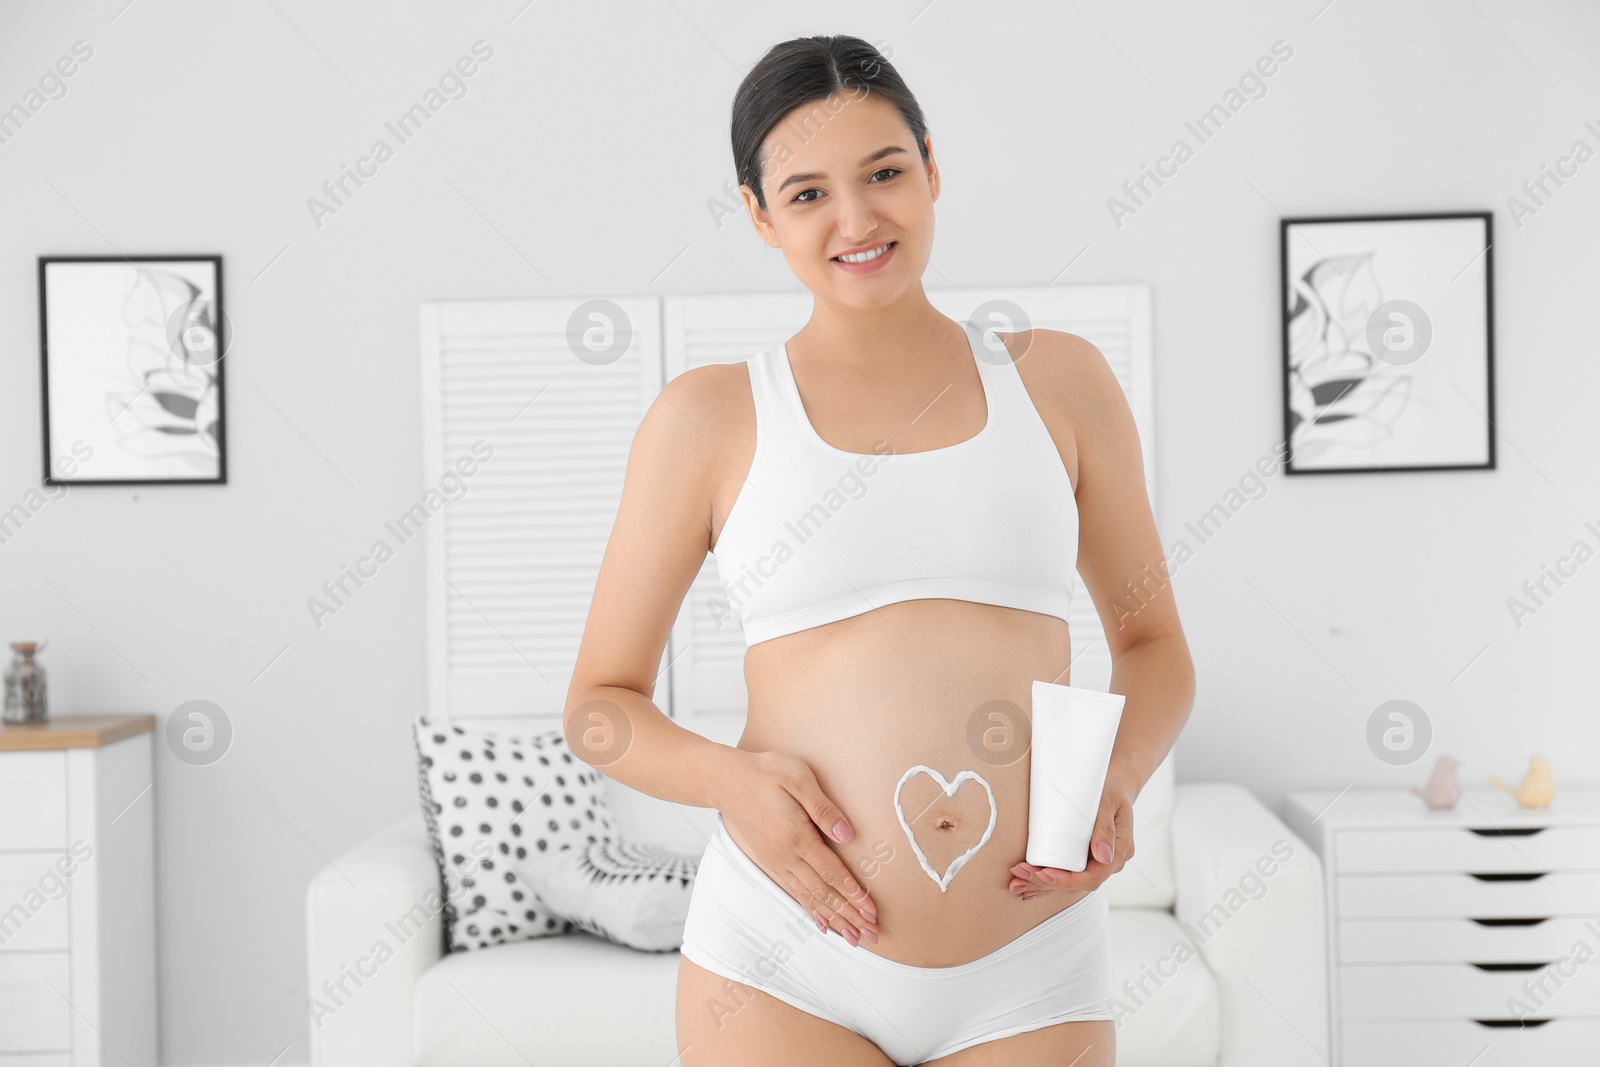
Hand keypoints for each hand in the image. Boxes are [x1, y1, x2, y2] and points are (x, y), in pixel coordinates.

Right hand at [717, 750, 880, 946]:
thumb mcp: (797, 777)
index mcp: (796, 835)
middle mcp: (785, 856)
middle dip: (850, 915)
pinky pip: (793, 893)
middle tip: (871, 935)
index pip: (832, 872)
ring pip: (810, 898)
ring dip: (834, 919)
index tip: (872, 912)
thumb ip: (823, 808)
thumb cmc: (764, 773)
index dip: (854, 894)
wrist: (724, 780)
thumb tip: (848, 834)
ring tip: (853, 936)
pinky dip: (810, 910)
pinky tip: (822, 922)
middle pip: (824, 893)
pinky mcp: (768, 862)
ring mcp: (775, 862)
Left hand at [1008, 764, 1135, 898]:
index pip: (1092, 878)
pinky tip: (1028, 885)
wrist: (1116, 784)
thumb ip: (1106, 828)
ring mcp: (1096, 861)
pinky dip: (1046, 880)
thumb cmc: (1113, 790)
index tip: (1046, 874)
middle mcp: (1108, 862)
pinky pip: (1065, 873)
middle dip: (1046, 882)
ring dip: (1041, 884)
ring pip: (1068, 881)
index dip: (1067, 880)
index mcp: (1119, 852)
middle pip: (1075, 883)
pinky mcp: (1084, 856)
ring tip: (1017, 882)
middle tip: (1021, 874)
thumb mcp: (1110, 803)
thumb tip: (1103, 856)